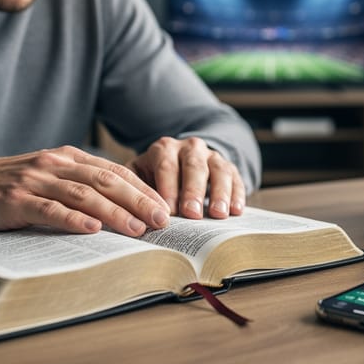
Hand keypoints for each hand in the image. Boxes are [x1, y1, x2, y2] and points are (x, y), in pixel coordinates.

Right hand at [0, 146, 169, 236]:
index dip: (141, 188)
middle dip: (137, 200)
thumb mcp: (51, 178)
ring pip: (82, 194)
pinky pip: (49, 209)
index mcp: (68, 158)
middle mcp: (55, 165)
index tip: (164, 206)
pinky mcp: (15, 200)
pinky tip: (92, 229)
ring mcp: (35, 181)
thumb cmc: (12, 186)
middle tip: (160, 220)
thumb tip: (124, 207)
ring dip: (113, 212)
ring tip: (136, 229)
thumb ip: (81, 185)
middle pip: (105, 181)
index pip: (114, 171)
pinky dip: (72, 219)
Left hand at [128, 136, 244, 219]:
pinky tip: (236, 211)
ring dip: (219, 193)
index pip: (166, 166)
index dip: (167, 189)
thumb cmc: (155, 179)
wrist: (182, 165)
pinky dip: (237, 194)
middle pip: (193, 166)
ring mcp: (212, 156)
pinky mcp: (230, 168)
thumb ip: (133, 190)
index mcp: (164, 149)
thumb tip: (126, 214)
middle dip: (193, 191)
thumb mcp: (140, 177)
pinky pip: (236, 178)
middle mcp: (190, 147)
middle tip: (192, 215)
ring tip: (218, 215)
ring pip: (218, 170)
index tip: (168, 213)